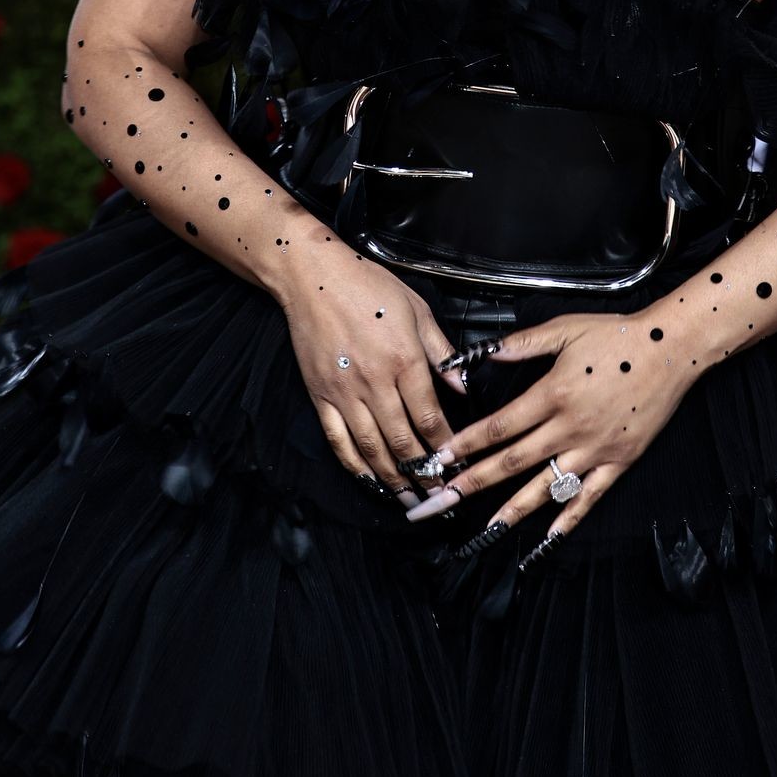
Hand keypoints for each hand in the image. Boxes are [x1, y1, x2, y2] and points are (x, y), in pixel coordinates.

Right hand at [281, 261, 466, 504]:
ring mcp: (344, 393)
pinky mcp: (321, 397)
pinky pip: (338, 441)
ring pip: (372, 449)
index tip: (458, 463)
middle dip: (424, 473)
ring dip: (393, 480)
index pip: (430, 417)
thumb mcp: (418, 310)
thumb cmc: (368, 286)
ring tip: (410, 499)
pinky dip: (355, 466)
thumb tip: (464, 386)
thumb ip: (442, 353)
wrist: (313, 277)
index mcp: (404, 360)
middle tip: (439, 494)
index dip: (446, 447)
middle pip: (403, 441)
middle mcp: (374, 382)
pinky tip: (370, 481)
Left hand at [404, 310, 691, 548]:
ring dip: (512, 510)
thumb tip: (484, 352)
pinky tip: (547, 538)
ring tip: (485, 530)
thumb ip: (523, 344)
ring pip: (546, 486)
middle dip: (473, 483)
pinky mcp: (619, 461)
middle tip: (441, 502)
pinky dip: (567, 520)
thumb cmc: (619, 336)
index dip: (466, 445)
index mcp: (554, 394)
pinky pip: (589, 497)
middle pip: (512, 462)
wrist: (671, 348)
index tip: (439, 459)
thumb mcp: (565, 329)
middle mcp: (571, 427)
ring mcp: (596, 448)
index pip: (500, 427)